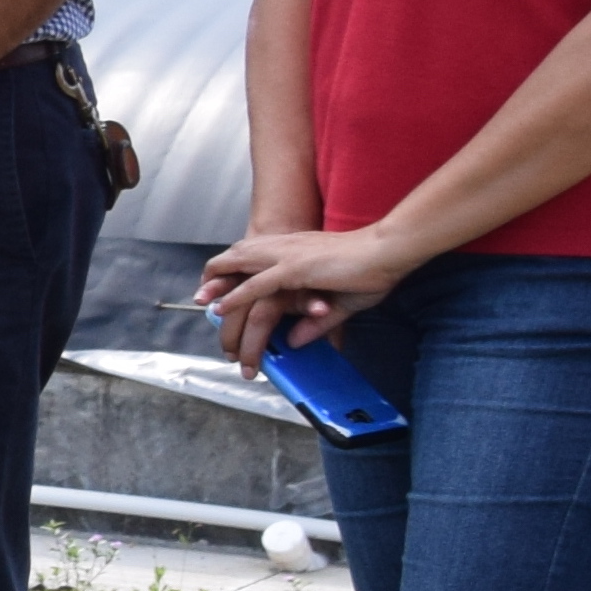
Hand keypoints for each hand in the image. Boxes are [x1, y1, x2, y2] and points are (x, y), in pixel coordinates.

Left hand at [197, 225, 419, 371]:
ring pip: (241, 273)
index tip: (217, 283)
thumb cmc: (372, 269)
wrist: (389, 250)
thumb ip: (314, 321)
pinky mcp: (296, 269)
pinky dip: (236, 297)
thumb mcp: (338, 301)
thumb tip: (296, 340)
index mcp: (294, 250)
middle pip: (238, 261)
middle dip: (216, 277)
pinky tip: (221, 308)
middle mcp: (285, 249)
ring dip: (220, 291)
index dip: (233, 268)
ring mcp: (288, 257)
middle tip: (201, 296)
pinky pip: (257, 286)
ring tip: (203, 305)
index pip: (253, 255)